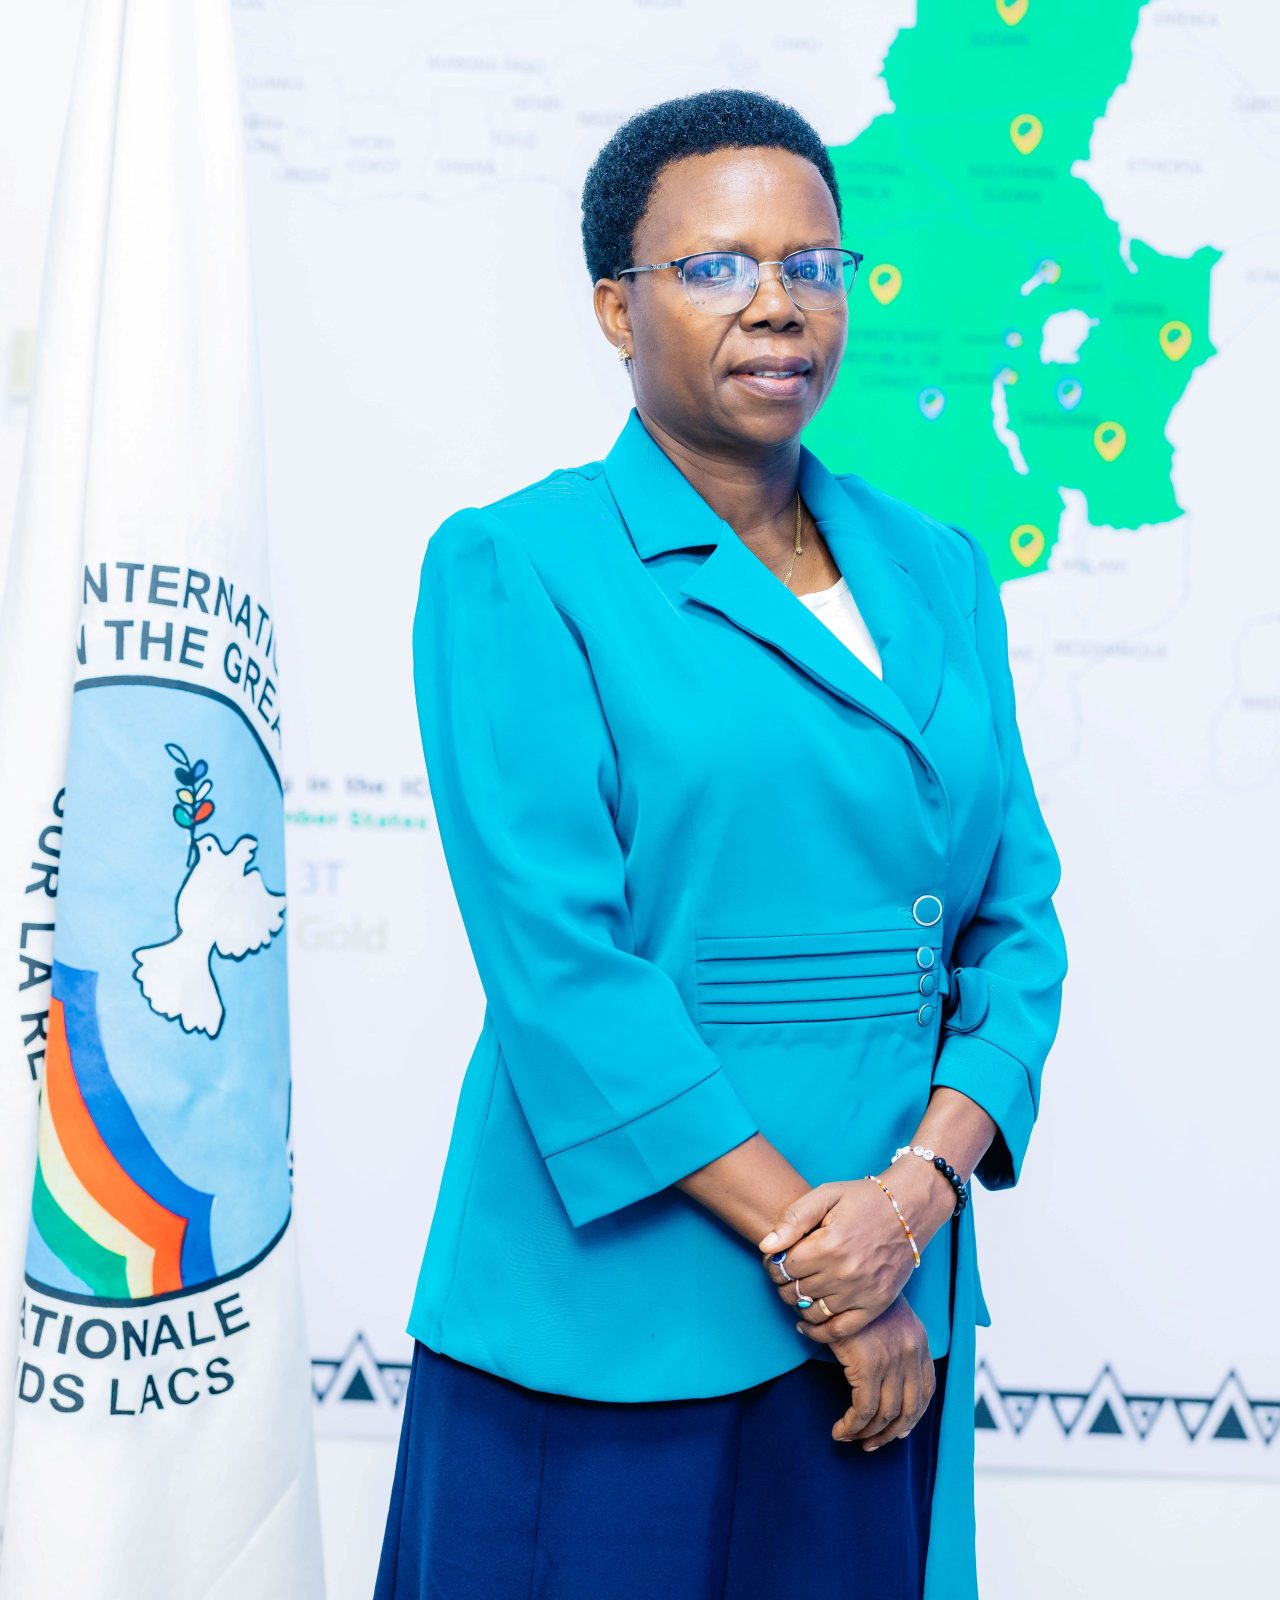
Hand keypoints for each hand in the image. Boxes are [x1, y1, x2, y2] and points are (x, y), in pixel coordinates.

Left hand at [758, 1162, 954, 1335]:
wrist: (909, 1210)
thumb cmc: (863, 1199)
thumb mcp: (826, 1195)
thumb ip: (793, 1219)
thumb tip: (767, 1246)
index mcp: (829, 1244)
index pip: (784, 1266)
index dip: (774, 1263)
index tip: (775, 1258)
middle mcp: (845, 1272)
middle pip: (796, 1290)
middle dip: (784, 1282)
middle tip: (785, 1273)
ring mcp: (863, 1292)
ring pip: (813, 1311)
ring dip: (798, 1303)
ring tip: (799, 1289)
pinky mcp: (876, 1305)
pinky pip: (840, 1330)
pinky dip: (818, 1332)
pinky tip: (805, 1323)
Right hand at [800, 1292, 936, 1448]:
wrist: (843, 1276)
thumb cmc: (858, 1294)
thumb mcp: (886, 1316)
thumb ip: (893, 1342)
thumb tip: (886, 1375)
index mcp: (919, 1341)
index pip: (926, 1391)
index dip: (913, 1416)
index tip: (898, 1430)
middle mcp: (911, 1353)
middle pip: (909, 1409)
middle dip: (890, 1433)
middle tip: (872, 1444)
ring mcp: (892, 1360)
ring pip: (885, 1415)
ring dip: (867, 1434)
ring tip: (850, 1438)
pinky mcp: (868, 1365)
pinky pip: (863, 1410)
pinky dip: (852, 1426)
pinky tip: (840, 1430)